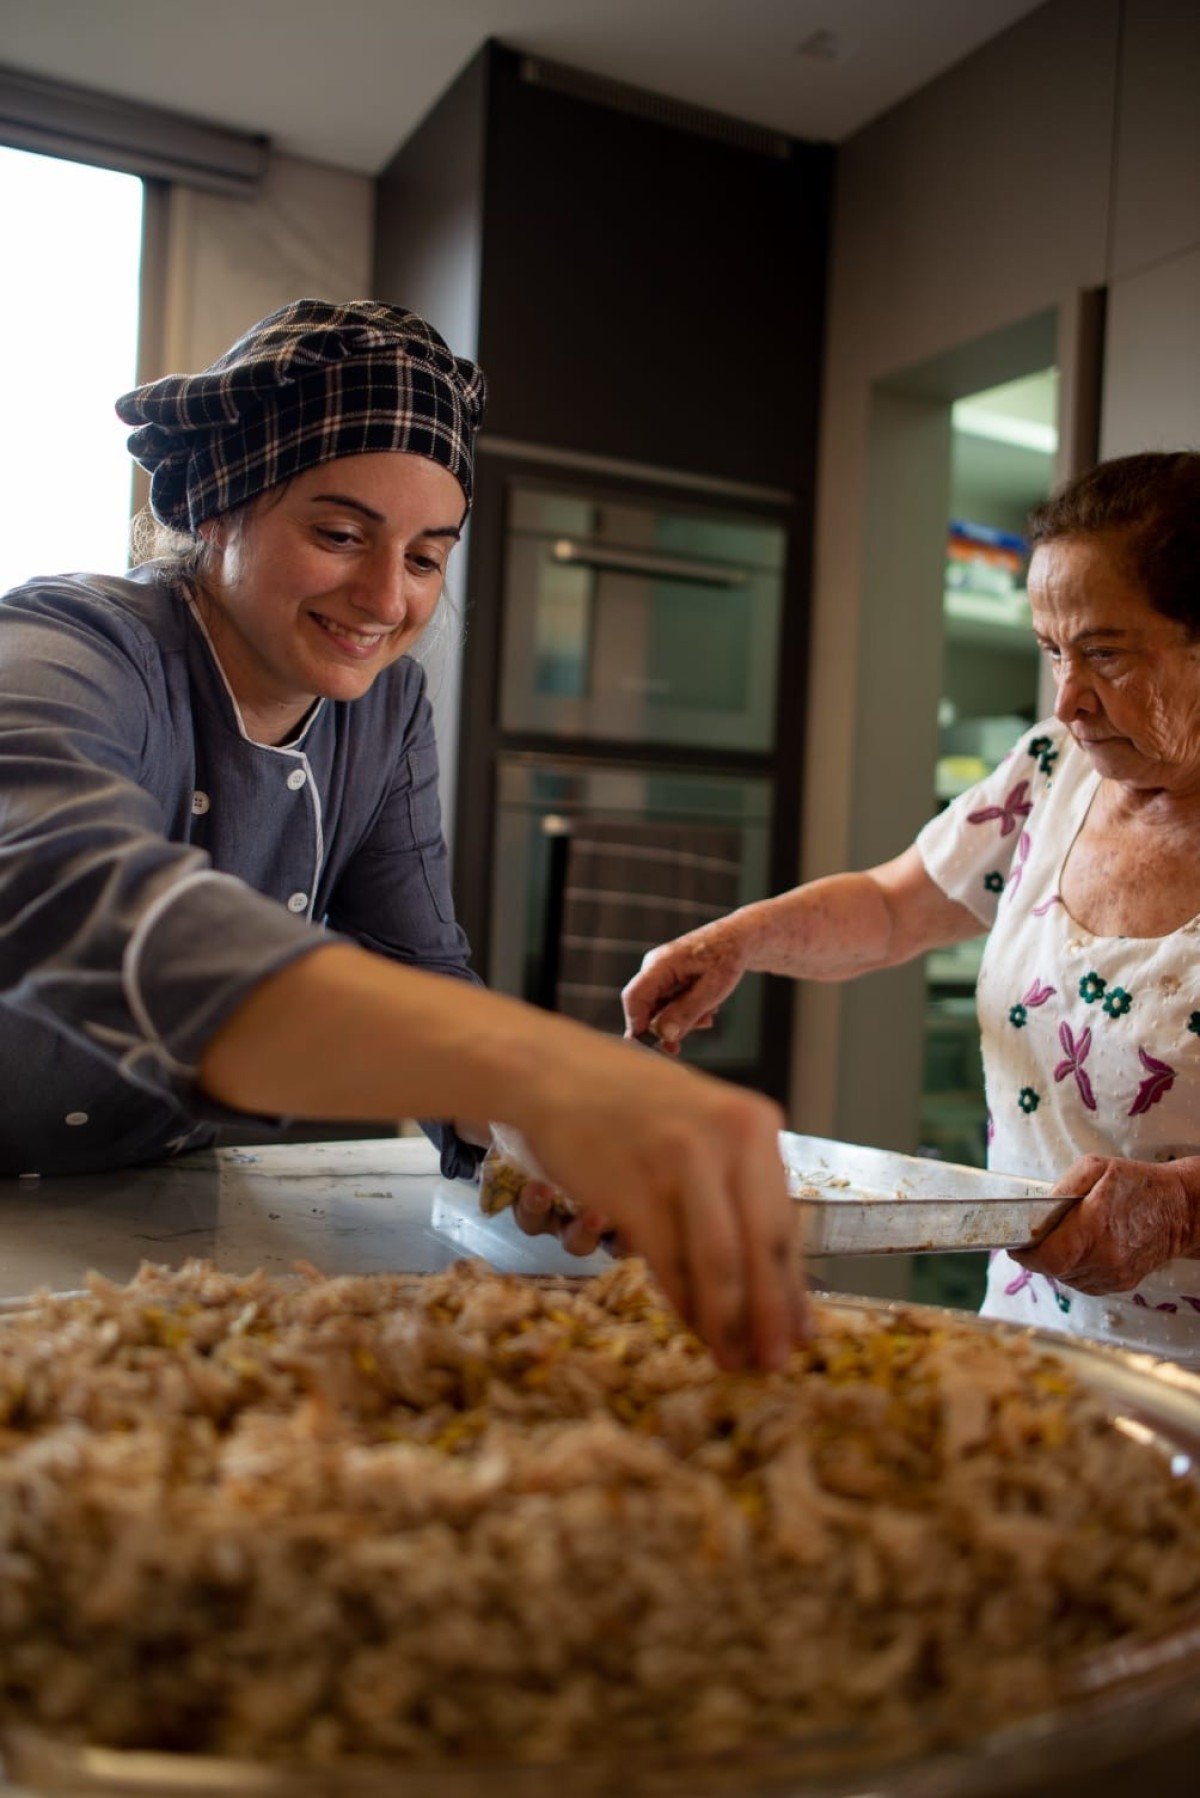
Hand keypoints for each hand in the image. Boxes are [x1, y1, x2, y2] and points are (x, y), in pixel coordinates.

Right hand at [517, 1038, 807, 1372]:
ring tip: (732, 1357)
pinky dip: (683, 1302)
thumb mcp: (702, 1126)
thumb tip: (772, 1272)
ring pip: (717, 1262)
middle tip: (774, 1363)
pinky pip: (668, 1261)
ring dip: (726, 1320)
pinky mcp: (632, 1188)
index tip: (802, 1332)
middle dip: (769, 1314)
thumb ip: (736, 1184)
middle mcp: (727, 1137)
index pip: (783, 1220)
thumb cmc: (629, 1106)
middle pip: (759, 1245)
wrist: (551, 1074)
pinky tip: (692, 1326)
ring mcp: (680, 1161)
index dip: (793, 1285)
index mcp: (753, 1123)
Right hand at [621, 916, 750, 1051]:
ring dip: (680, 1020)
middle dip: (666, 1026)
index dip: (637, 1025)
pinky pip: (668, 1003)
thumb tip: (664, 1035)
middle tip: (685, 1041)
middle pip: (645, 1007)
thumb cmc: (728, 956)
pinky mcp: (669, 978)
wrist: (740, 938)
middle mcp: (655, 968)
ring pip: (659, 1008)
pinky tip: (705, 1010)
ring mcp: (661, 973)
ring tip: (707, 1017)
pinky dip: (685, 1011)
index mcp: (660, 964)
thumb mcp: (712, 989)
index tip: (651, 1047)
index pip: (634, 998)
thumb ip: (687, 1012)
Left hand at [1011, 1155, 1199, 1293]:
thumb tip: (1038, 1211)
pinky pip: (1085, 1283)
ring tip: (1060, 1242)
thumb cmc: (1137, 1184)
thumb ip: (1062, 1187)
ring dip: (1056, 1265)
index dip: (1026, 1255)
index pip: (1049, 1256)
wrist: (1180, 1209)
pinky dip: (1075, 1270)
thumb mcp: (1095, 1168)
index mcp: (1095, 1226)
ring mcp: (1115, 1274)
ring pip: (1068, 1279)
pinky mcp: (1122, 1283)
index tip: (1015, 1247)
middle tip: (1032, 1243)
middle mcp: (1105, 1256)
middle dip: (1037, 1258)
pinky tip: (1080, 1251)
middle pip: (1054, 1270)